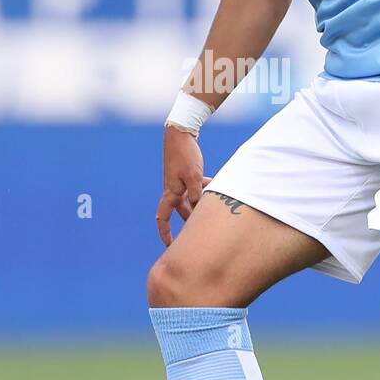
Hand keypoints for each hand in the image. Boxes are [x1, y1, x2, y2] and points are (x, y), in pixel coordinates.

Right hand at [156, 127, 211, 245]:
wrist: (180, 132)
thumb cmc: (185, 155)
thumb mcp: (194, 177)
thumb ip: (197, 195)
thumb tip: (199, 208)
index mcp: (170, 193)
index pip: (163, 218)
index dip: (165, 233)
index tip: (170, 246)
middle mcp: (173, 189)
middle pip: (182, 211)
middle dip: (192, 220)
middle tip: (204, 231)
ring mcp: (180, 182)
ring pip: (192, 199)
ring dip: (202, 201)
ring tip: (216, 202)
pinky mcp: (186, 174)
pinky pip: (196, 187)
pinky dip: (205, 188)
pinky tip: (216, 184)